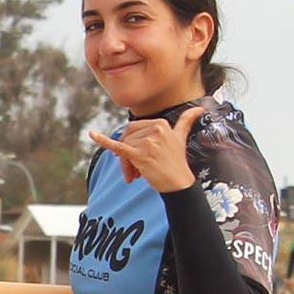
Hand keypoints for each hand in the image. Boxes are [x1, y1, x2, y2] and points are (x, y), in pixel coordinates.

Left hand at [89, 106, 204, 192]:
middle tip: (134, 172)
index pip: (134, 129)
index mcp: (161, 123)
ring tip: (135, 176)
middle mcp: (155, 129)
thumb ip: (187, 121)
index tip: (137, 160)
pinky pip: (118, 146)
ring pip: (123, 148)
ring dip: (126, 165)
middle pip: (127, 137)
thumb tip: (200, 108)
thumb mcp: (181, 138)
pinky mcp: (140, 154)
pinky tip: (92, 135)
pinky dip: (103, 141)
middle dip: (126, 155)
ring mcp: (147, 141)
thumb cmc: (177, 163)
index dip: (131, 144)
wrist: (179, 184)